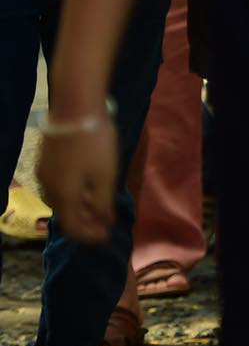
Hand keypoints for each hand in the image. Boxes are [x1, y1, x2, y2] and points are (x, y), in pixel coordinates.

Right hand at [35, 114, 116, 244]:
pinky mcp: (46, 161)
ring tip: (99, 207)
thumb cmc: (95, 144)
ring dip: (80, 207)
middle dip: (86, 222)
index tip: (106, 237)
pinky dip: (74, 193)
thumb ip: (103, 202)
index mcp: (64, 197)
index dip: (90, 235)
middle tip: (105, 223)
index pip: (73, 227)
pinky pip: (59, 186)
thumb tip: (103, 222)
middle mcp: (49, 189)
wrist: (75, 109)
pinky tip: (87, 187)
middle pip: (66, 215)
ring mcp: (45, 174)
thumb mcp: (106, 175)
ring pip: (62, 200)